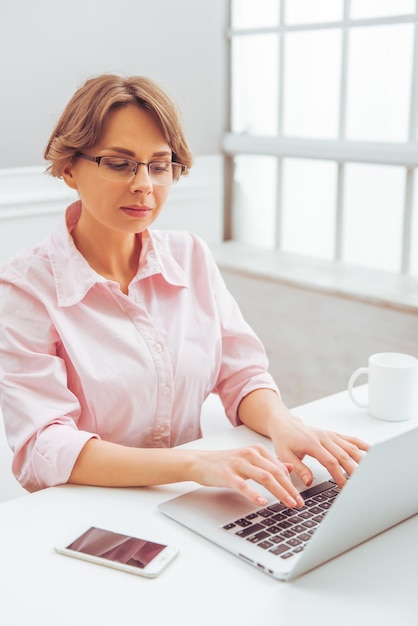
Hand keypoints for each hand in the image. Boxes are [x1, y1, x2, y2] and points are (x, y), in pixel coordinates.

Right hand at [190, 445, 304, 506]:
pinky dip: (254, 494)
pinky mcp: (227, 474)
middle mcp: (250, 454)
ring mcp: (238, 464)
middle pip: (275, 472)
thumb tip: (289, 467)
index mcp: (257, 450)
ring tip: (289, 503)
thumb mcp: (249, 460)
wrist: (199, 462)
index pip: (279, 467)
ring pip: (264, 477)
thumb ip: (269, 463)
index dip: (292, 483)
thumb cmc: (224, 463)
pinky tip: (262, 502)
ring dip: (279, 492)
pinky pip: (243, 485)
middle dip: (290, 489)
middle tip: (299, 503)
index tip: (300, 496)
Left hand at [268, 413, 368, 488]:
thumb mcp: (285, 455)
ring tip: (371, 472)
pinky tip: (372, 451)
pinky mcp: (334, 434)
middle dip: (354, 471)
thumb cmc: (285, 439)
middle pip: (344, 456)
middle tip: (363, 484)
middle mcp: (324, 438)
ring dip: (361, 460)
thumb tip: (309, 481)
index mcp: (312, 444)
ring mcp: (330, 435)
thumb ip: (298, 468)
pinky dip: (362, 445)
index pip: (330, 462)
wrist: (285, 424)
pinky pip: (351, 439)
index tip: (345, 488)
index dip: (339, 475)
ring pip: (350, 447)